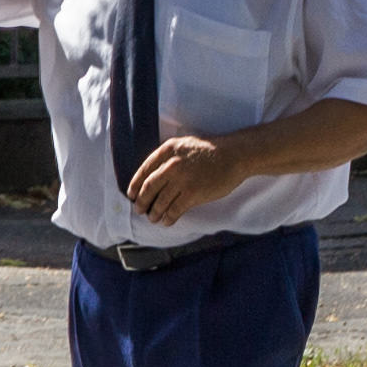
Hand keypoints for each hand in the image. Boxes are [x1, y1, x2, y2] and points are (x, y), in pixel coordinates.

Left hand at [126, 132, 248, 222]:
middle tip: (139, 209)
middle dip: (141, 201)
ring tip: (152, 218)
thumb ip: (170, 156)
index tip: (131, 194)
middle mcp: (172, 164)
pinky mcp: (193, 193)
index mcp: (169, 150)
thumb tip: (154, 175)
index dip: (135, 184)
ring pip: (160, 201)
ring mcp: (182, 179)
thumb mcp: (186, 145)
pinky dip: (168, 218)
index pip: (145, 169)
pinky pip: (174, 210)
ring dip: (154, 213)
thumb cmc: (212, 151)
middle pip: (149, 187)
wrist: (235, 155)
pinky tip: (167, 221)